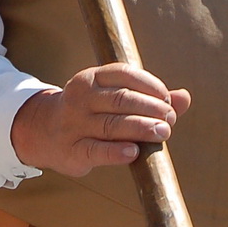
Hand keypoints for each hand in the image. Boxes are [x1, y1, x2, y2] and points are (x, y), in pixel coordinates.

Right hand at [9, 64, 191, 176]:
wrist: (43, 132)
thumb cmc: (89, 112)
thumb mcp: (112, 98)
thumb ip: (148, 97)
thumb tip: (185, 97)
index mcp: (91, 78)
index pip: (124, 74)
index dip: (150, 85)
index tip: (167, 99)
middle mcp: (81, 97)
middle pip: (122, 100)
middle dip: (151, 109)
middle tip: (170, 120)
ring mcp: (74, 124)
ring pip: (112, 124)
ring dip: (141, 128)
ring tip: (163, 132)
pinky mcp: (72, 150)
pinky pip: (96, 150)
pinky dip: (116, 151)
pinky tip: (134, 152)